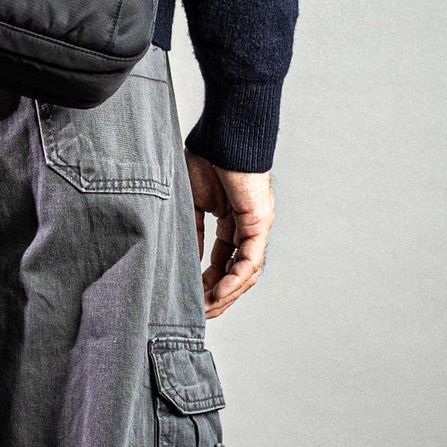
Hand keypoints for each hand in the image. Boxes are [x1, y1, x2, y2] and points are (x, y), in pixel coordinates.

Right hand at [184, 148, 274, 318]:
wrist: (222, 134)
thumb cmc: (205, 155)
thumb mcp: (192, 199)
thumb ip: (192, 228)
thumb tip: (187, 256)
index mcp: (229, 217)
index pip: (222, 258)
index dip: (208, 279)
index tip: (192, 295)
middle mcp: (246, 225)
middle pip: (235, 270)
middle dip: (218, 294)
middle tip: (200, 312)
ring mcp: (255, 225)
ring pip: (245, 271)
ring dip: (227, 294)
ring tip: (208, 309)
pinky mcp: (259, 222)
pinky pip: (250, 260)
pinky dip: (235, 279)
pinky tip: (220, 293)